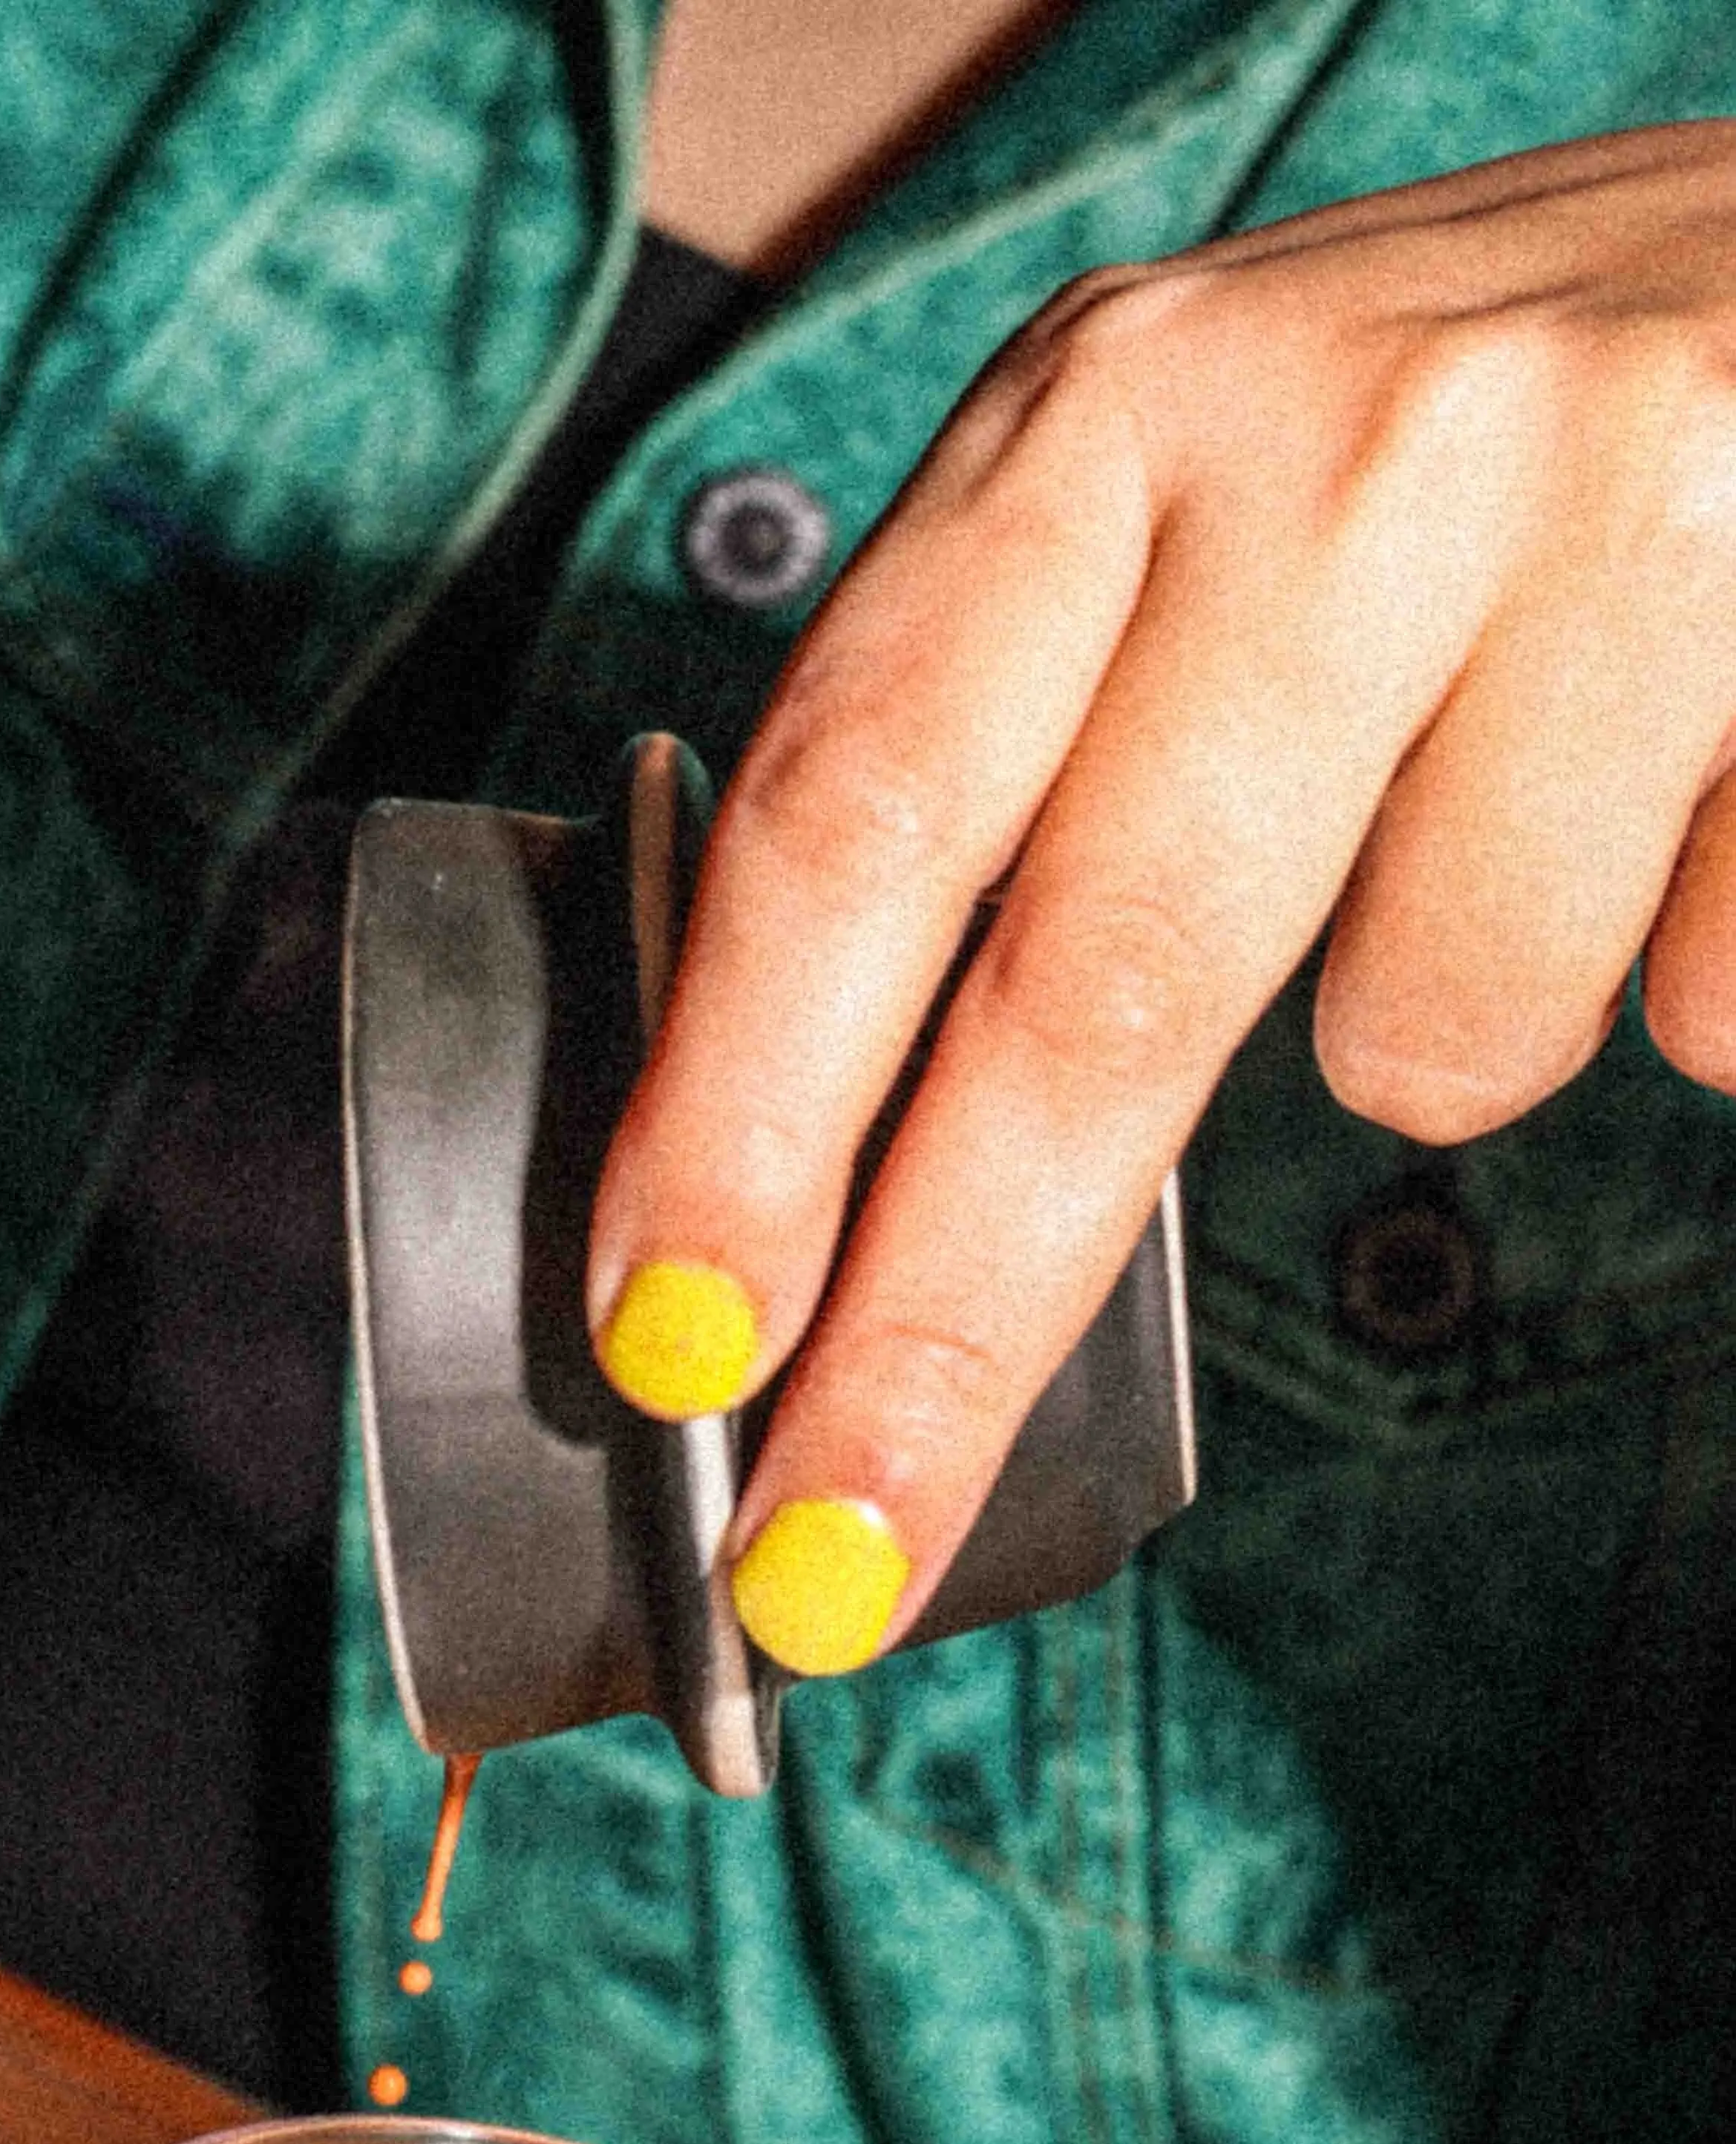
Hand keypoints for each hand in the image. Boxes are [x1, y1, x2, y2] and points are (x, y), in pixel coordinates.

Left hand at [584, 123, 1735, 1674]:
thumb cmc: (1437, 443)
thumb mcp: (1162, 510)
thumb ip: (992, 770)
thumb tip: (790, 1212)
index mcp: (1108, 422)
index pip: (856, 814)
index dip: (742, 1113)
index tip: (667, 1348)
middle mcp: (1339, 451)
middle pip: (1085, 989)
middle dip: (941, 1327)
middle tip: (833, 1564)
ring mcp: (1607, 527)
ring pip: (1430, 1037)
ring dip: (1429, 1036)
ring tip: (1502, 831)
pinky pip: (1693, 1013)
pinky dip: (1679, 973)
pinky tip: (1690, 794)